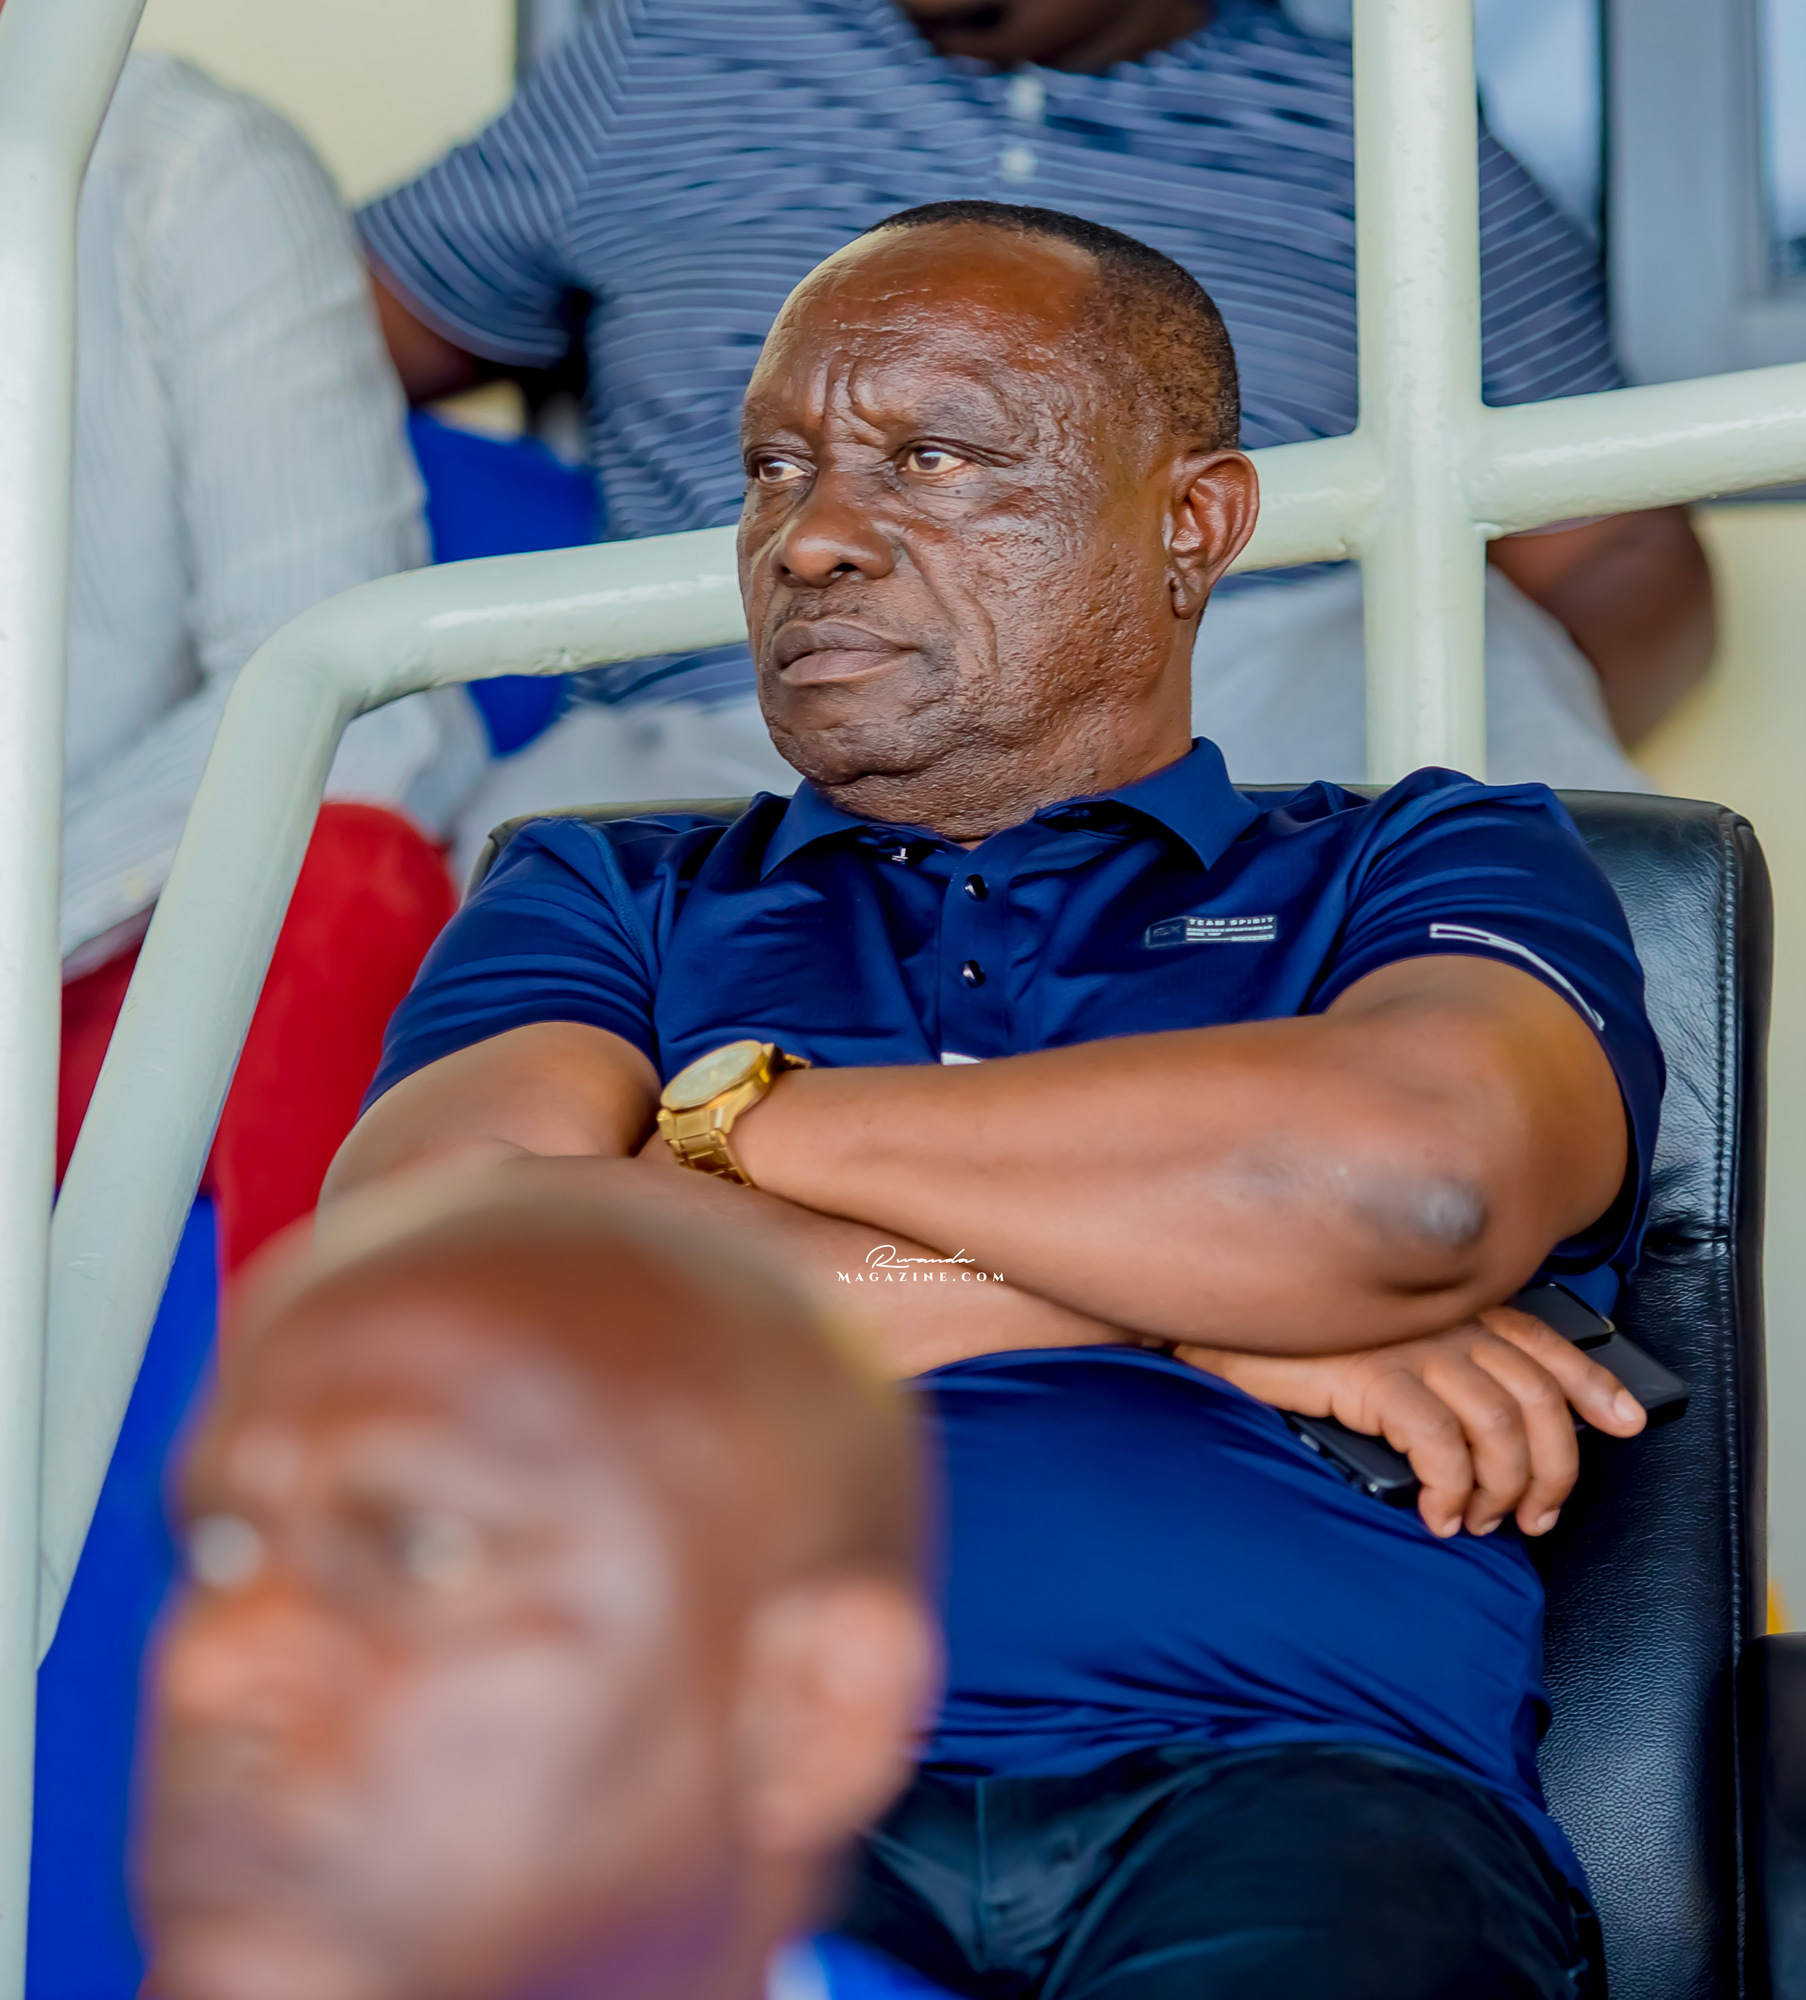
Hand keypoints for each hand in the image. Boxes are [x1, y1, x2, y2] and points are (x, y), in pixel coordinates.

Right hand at [1171, 1308, 1647, 1539]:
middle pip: (1540, 1400)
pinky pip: (1441, 1448)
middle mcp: (1443, 1320)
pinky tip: (1435, 1516)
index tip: (1627, 1420)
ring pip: (1501, 1431)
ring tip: (1477, 1522)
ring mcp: (1412, 1346)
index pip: (1546, 1343)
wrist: (1216, 1327)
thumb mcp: (1375, 1344)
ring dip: (1502, 1491)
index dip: (1594, 1385)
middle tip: (1535, 1514)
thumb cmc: (1290, 1343)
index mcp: (1450, 1306)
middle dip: (1553, 1469)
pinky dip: (1451, 1492)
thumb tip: (1471, 1434)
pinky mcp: (1375, 1377)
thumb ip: (1425, 1370)